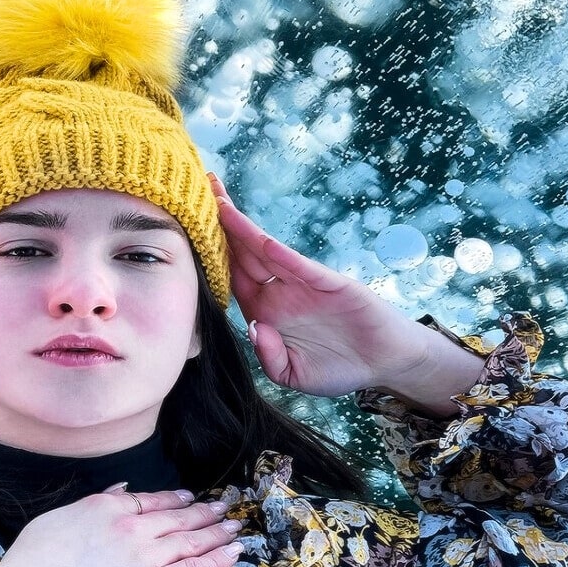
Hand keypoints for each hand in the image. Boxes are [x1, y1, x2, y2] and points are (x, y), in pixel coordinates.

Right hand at [0, 485, 243, 566]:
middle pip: (178, 517)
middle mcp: (131, 525)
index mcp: (105, 506)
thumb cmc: (30, 564)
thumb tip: (120, 488)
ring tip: (235, 527)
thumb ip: (92, 502)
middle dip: (205, 512)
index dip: (175, 499)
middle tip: (225, 509)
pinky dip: (218, 559)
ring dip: (217, 532)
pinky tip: (235, 552)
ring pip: (191, 539)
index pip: (150, 500)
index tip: (190, 498)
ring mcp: (145, 555)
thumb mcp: (56, 518)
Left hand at [210, 172, 431, 396]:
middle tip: (195, 191)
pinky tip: (260, 240)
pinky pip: (299, 267)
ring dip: (242, 226)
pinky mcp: (329, 283)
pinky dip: (281, 254)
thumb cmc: (338, 368)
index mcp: (265, 311)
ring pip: (264, 251)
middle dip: (219, 224)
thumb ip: (270, 358)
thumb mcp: (295, 375)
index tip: (182, 235)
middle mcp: (279, 292)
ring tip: (218, 199)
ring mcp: (302, 284)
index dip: (208, 257)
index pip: (229, 279)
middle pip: (241, 254)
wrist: (385, 362)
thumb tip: (256, 329)